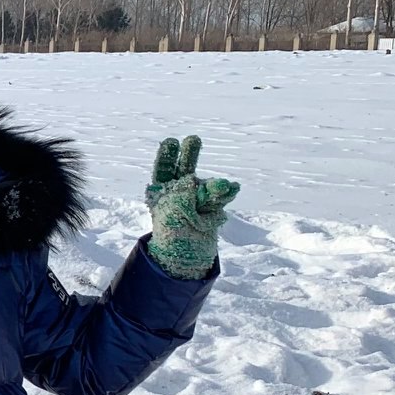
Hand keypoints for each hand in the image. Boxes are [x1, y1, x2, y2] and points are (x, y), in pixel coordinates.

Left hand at [145, 134, 238, 280]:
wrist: (186, 255)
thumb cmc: (173, 232)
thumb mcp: (174, 211)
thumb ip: (193, 193)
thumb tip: (218, 184)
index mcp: (162, 192)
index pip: (164, 170)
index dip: (167, 156)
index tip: (171, 141)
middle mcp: (180, 191)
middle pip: (185, 169)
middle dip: (189, 155)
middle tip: (193, 139)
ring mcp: (198, 197)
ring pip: (207, 185)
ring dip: (212, 187)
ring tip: (215, 193)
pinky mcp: (214, 205)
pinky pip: (222, 195)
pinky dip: (227, 192)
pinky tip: (232, 188)